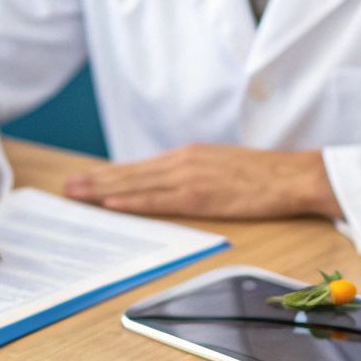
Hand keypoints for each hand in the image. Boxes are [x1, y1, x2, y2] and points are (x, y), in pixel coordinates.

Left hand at [63, 144, 342, 220]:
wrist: (293, 175)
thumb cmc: (264, 175)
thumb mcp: (222, 166)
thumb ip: (195, 174)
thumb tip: (172, 185)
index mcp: (188, 157)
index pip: (140, 168)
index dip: (110, 174)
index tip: (86, 179)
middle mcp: (183, 162)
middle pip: (131, 174)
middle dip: (97, 181)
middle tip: (67, 188)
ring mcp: (190, 178)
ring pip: (137, 185)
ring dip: (104, 191)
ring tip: (77, 194)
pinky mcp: (201, 195)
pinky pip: (158, 200)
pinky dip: (132, 201)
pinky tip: (111, 204)